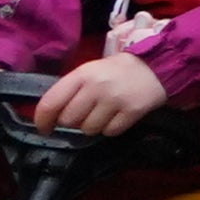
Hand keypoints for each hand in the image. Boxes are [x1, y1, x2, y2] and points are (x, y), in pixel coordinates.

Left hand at [29, 51, 172, 141]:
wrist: (156, 66)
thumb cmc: (116, 71)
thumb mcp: (89, 72)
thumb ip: (70, 90)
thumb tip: (51, 115)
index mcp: (81, 75)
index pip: (51, 102)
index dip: (42, 120)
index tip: (44, 129)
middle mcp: (96, 87)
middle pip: (69, 120)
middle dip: (73, 122)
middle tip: (83, 114)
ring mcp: (115, 100)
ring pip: (89, 129)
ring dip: (93, 126)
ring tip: (103, 113)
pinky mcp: (132, 112)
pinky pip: (110, 132)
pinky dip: (111, 128)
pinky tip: (117, 116)